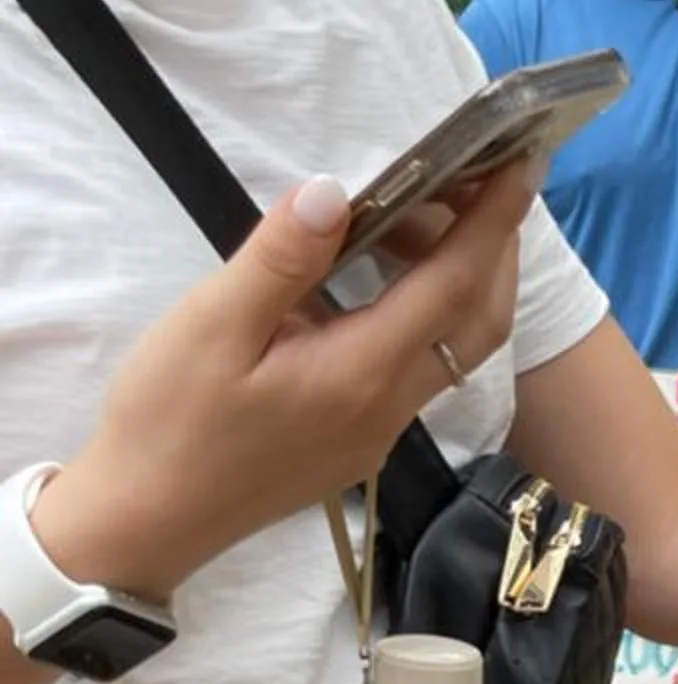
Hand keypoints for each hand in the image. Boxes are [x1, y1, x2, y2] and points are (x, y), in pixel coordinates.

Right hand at [34, 161, 536, 602]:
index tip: (521, 163)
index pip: (453, 288)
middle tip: (475, 177)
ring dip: (459, 279)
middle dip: (493, 247)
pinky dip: (427, 311)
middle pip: (479, 322)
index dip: (492, 223)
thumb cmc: (169, 423)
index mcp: (360, 374)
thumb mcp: (210, 327)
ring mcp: (381, 428)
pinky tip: (384, 276)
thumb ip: (280, 259)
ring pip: (455, 347)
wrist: (149, 521)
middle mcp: (390, 406)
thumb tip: (333, 193)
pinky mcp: (363, 437)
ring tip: (416, 213)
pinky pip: (421, 366)